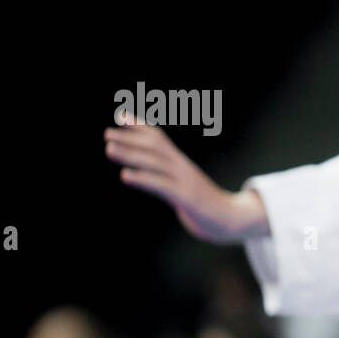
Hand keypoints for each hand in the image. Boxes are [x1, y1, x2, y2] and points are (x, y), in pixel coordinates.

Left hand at [105, 113, 268, 242]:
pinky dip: (142, 178)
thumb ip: (166, 178)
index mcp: (181, 165)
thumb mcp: (184, 187)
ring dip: (131, 154)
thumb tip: (146, 174)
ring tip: (109, 149)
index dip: (140, 127)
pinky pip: (162, 186)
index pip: (160, 140)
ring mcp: (186, 182)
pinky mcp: (187, 198)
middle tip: (106, 134)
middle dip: (129, 139)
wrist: (232, 220)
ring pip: (155, 163)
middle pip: (155, 148)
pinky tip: (124, 175)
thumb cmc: (204, 205)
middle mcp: (183, 168)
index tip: (120, 117)